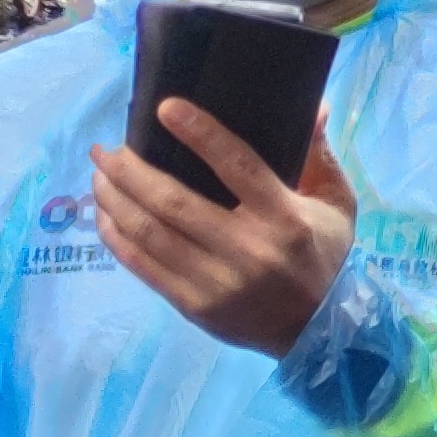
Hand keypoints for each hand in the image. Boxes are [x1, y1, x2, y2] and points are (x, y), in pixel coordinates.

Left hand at [90, 106, 355, 357]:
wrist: (318, 332)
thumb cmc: (323, 257)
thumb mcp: (336, 206)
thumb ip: (318, 157)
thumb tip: (314, 105)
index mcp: (285, 219)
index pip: (238, 167)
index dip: (200, 134)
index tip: (164, 109)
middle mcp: (249, 250)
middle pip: (173, 201)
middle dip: (129, 169)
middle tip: (107, 149)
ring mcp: (217, 281)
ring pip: (148, 231)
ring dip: (114, 198)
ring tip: (99, 176)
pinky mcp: (194, 305)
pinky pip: (142, 264)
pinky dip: (115, 236)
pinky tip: (104, 215)